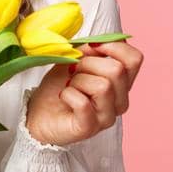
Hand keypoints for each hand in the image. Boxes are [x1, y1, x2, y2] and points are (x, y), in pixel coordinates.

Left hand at [25, 40, 143, 146]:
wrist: (38, 113)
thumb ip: (89, 50)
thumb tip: (96, 43)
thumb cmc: (58, 87)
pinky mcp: (89, 128)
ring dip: (77, 81)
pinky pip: (83, 103)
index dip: (114, 46)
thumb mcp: (74, 59)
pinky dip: (68, 94)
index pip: (134, 59)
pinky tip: (63, 97)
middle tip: (72, 72)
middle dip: (88, 64)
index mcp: (121, 83)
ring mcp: (107, 117)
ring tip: (69, 86)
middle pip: (117, 70)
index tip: (91, 47)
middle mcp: (120, 101)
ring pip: (103, 87)